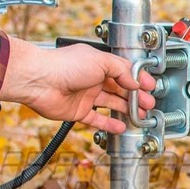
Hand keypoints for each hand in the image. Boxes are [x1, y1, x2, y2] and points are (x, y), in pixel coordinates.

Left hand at [0, 38, 156, 133]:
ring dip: (127, 110)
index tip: (150, 87)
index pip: (125, 72)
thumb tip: (135, 82)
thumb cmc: (64, 65)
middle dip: (136, 97)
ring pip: (111, 104)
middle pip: (120, 89)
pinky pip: (97, 119)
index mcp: (99, 64)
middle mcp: (93, 79)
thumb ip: (121, 71)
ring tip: (140, 116)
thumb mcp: (101, 61)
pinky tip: (121, 127)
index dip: (138, 79)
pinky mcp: (78, 111)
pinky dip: (110, 124)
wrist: (39, 80)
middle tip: (148, 104)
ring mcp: (86, 96)